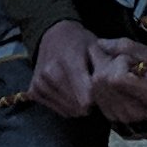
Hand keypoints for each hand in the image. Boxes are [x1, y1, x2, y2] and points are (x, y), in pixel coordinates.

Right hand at [30, 21, 146, 120]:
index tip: (102, 91)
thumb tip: (113, 88)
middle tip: (91, 89)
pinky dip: (66, 105)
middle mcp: (50, 73)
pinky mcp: (33, 90)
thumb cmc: (79, 42)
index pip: (86, 99)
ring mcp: (40, 83)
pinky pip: (57, 110)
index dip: (98, 99)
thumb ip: (105, 68)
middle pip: (78, 108)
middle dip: (89, 103)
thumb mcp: (96, 48)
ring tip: (80, 89)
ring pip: (68, 111)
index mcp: (68, 62)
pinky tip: (69, 92)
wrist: (53, 34)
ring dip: (78, 105)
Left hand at [94, 29, 146, 130]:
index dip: (118, 61)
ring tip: (122, 70)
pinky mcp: (114, 117)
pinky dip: (101, 83)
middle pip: (101, 81)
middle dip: (107, 62)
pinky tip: (115, 80)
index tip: (130, 58)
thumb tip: (99, 44)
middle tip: (125, 60)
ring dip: (102, 71)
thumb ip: (125, 47)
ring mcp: (123, 116)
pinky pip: (96, 95)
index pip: (116, 78)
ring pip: (95, 87)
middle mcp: (134, 111)